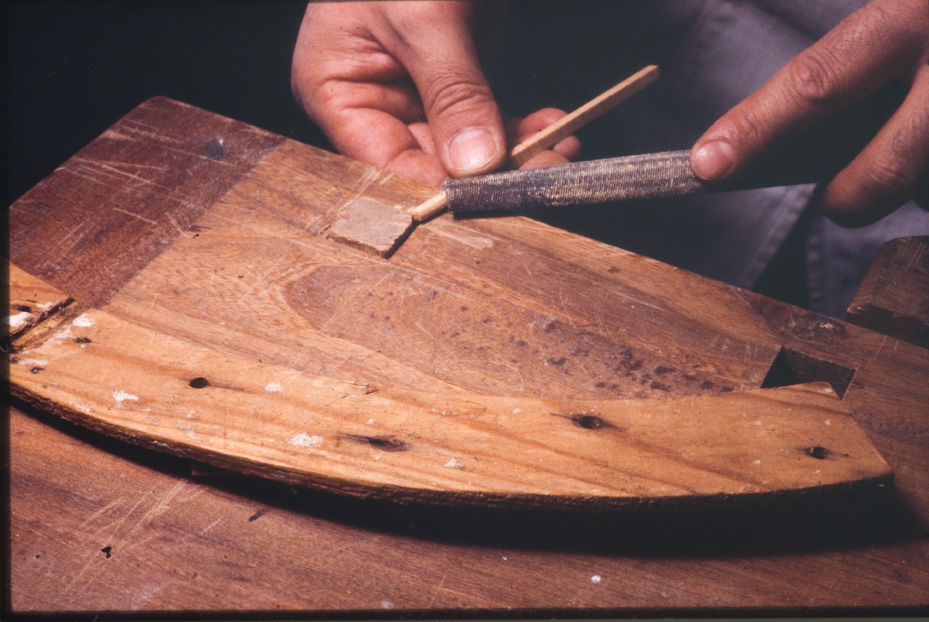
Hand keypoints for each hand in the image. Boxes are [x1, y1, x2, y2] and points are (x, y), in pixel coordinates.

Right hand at [291, 1, 578, 186]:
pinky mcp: (455, 81)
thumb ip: (452, 91)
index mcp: (334, 87)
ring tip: (559, 153)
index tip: (486, 198)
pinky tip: (553, 128)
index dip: (433, 186)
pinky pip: (486, 121)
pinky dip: (521, 128)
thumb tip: (475, 164)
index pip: (381, 161)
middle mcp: (371, 98)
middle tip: (541, 177)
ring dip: (514, 155)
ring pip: (464, 148)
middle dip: (486, 173)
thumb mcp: (425, 17)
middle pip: (427, 161)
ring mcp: (415, 92)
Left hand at [691, 0, 928, 225]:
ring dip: (920, 181)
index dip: (757, 128)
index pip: (817, 81)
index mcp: (914, 12)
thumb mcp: (906, 10)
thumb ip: (859, 62)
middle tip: (841, 200)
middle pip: (883, 171)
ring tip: (927, 133)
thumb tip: (778, 136)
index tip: (706, 165)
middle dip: (851, 199)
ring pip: (928, 188)